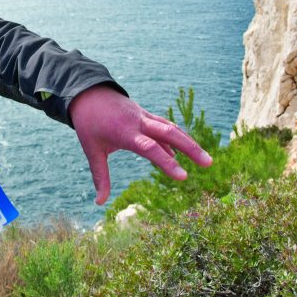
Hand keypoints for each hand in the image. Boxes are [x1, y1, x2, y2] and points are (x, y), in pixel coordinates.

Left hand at [69, 84, 211, 204]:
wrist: (88, 93)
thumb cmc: (88, 124)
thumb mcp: (92, 150)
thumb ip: (99, 176)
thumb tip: (99, 203)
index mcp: (125, 133)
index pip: (150, 149)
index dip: (167, 163)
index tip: (184, 177)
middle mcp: (139, 123)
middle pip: (170, 133)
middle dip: (191, 148)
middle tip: (209, 164)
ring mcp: (144, 116)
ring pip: (171, 128)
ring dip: (189, 143)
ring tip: (206, 159)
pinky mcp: (146, 115)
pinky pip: (164, 126)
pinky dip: (175, 137)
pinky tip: (179, 152)